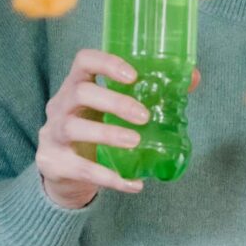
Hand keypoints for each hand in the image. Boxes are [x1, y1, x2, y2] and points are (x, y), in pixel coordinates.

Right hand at [36, 49, 200, 209]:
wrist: (64, 172)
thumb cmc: (95, 129)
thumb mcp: (114, 110)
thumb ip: (150, 94)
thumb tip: (192, 78)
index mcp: (77, 85)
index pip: (83, 61)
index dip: (107, 63)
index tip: (133, 76)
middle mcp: (60, 105)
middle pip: (80, 92)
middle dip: (114, 102)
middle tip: (143, 116)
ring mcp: (52, 134)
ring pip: (73, 127)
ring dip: (107, 133)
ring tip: (135, 142)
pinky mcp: (53, 163)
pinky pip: (80, 169)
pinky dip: (109, 177)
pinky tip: (133, 184)